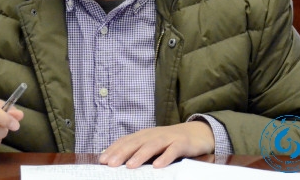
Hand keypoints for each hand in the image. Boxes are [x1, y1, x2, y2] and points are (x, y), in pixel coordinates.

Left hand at [98, 121, 214, 168]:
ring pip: (152, 145)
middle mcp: (154, 134)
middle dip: (122, 153)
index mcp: (144, 135)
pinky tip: (157, 166)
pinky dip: (165, 157)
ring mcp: (168, 138)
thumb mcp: (153, 145)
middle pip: (136, 143)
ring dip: (140, 155)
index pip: (126, 141)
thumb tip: (117, 161)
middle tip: (110, 164)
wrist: (197, 132)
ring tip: (130, 166)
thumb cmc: (170, 142)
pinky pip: (173, 150)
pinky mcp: (182, 143)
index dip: (114, 149)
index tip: (102, 160)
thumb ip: (138, 151)